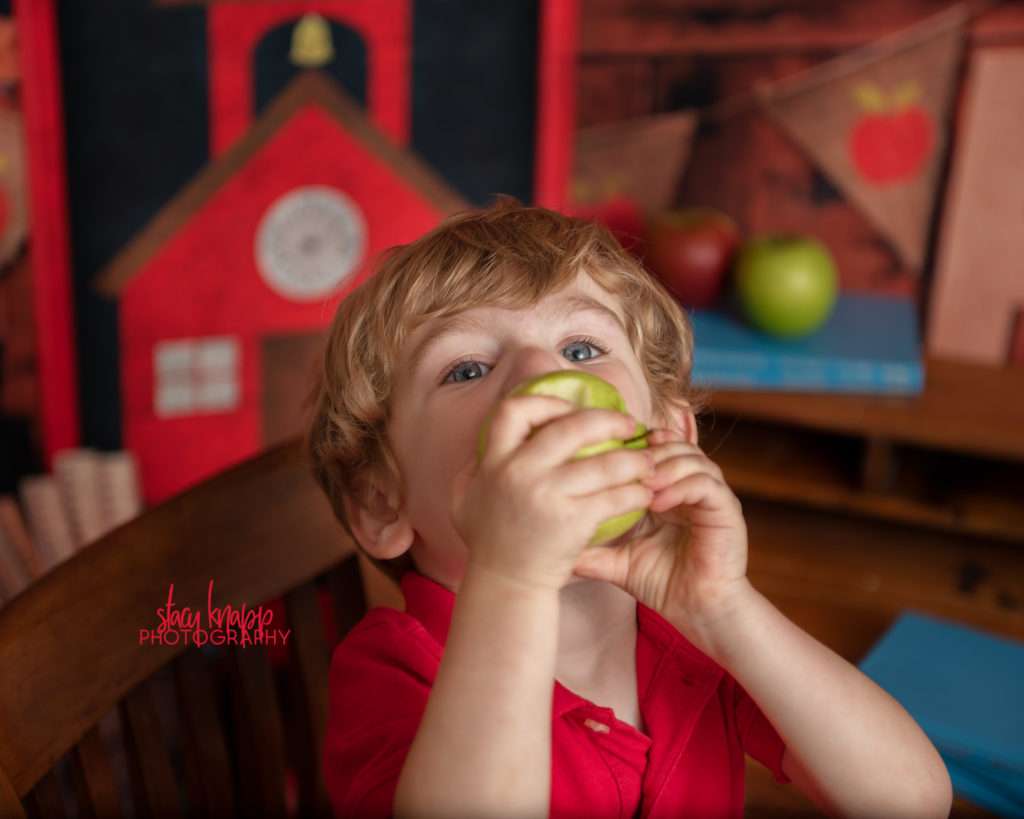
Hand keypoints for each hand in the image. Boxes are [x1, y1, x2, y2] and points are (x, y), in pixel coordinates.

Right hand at [450, 395, 653, 592]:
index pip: (516, 409)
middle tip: (628, 424)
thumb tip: (497, 433)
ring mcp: (547, 496)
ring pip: (604, 463)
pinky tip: (644, 493)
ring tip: (648, 461)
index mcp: (494, 460)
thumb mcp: (465, 495)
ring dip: (633, 459)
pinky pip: (614, 498)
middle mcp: (519, 472)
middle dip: (607, 420)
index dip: (546, 401)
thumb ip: (476, 463)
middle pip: (571, 427)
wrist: (505, 583)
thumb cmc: (489, 537)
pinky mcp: (573, 522)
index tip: (570, 409)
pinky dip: (635, 493)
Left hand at [571, 426, 749, 632]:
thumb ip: (591, 549)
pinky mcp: (727, 509)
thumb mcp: (618, 561)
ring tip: (640, 484)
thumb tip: (550, 546)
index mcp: (668, 489)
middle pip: (671, 444)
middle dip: (646, 451)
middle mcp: (690, 485)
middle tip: (621, 465)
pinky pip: (705, 483)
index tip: (603, 454)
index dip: (630, 447)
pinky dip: (680, 486)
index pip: (653, 449)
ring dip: (663, 466)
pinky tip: (658, 502)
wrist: (698, 611)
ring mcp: (711, 495)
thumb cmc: (662, 583)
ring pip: (690, 457)